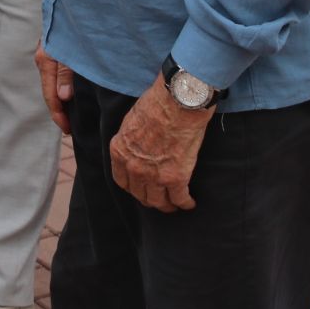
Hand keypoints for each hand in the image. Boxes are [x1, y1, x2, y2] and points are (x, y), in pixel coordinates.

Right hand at [36, 46, 72, 134]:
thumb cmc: (73, 29)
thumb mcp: (71, 50)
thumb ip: (66, 73)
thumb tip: (64, 97)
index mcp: (45, 62)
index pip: (50, 95)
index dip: (59, 115)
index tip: (68, 130)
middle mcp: (43, 61)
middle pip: (49, 93)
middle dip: (59, 112)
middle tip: (70, 129)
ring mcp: (48, 57)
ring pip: (52, 85)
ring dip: (61, 101)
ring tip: (71, 116)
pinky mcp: (54, 53)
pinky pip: (56, 77)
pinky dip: (62, 89)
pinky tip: (70, 96)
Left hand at [108, 75, 213, 211]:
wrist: (177, 102)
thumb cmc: (156, 104)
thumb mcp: (131, 121)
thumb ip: (131, 140)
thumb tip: (137, 147)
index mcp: (120, 152)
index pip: (122, 181)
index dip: (133, 187)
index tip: (140, 188)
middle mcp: (133, 167)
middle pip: (139, 194)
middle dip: (149, 198)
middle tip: (158, 199)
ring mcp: (154, 175)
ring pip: (158, 201)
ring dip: (166, 205)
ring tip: (174, 204)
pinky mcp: (176, 178)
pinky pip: (180, 199)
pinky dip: (185, 203)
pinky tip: (189, 203)